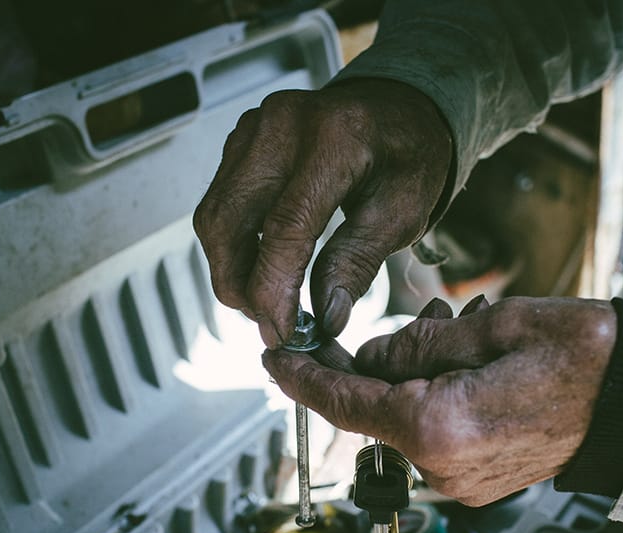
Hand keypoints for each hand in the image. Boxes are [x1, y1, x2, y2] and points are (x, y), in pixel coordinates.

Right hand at [193, 79, 451, 347]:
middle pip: (230, 221)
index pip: (286, 225)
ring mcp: (255, 128)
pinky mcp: (241, 139)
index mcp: (336, 139)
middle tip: (268, 322)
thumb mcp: (401, 214)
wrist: (398, 110)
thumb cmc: (407, 156)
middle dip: (239, 286)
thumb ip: (356, 263)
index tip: (280, 330)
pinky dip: (232, 243)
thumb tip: (324, 316)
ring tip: (264, 298)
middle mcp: (284, 125)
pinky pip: (219, 202)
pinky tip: (260, 265)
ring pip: (214, 215)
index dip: (274, 288)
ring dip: (230, 268)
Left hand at [262, 296, 615, 505]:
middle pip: (376, 409)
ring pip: (406, 420)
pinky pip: (434, 437)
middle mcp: (441, 468)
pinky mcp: (477, 483)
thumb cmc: (582, 358)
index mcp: (438, 428)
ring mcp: (460, 483)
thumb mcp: (493, 326)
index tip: (275, 358)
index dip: (304, 378)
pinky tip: (473, 367)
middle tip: (433, 319)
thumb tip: (371, 355)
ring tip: (467, 334)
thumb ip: (417, 344)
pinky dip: (438, 399)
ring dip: (419, 376)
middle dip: (385, 360)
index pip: (346, 402)